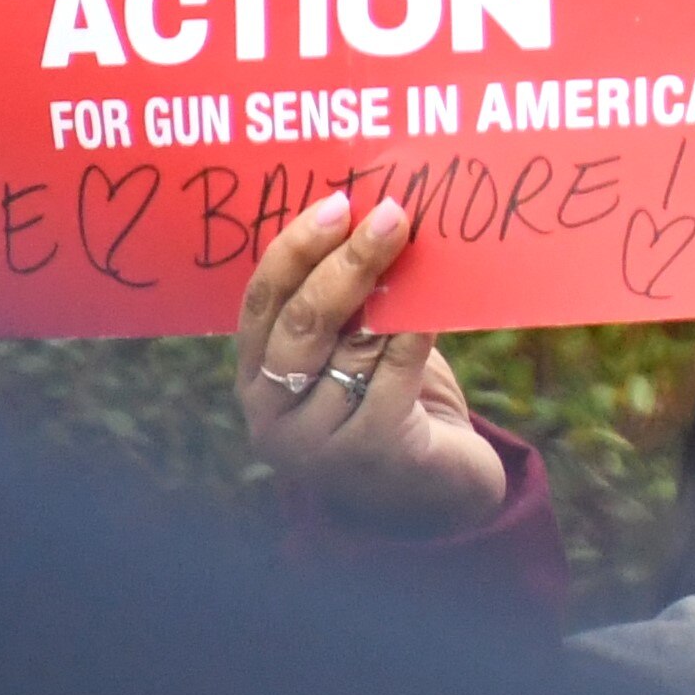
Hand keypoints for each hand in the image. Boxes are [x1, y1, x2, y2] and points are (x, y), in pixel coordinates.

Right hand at [233, 191, 507, 537]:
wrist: (437, 490)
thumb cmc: (395, 401)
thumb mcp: (357, 351)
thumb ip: (353, 304)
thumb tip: (378, 217)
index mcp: (256, 377)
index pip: (261, 303)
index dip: (294, 250)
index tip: (336, 204)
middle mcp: (272, 413)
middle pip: (302, 321)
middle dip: (347, 261)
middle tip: (391, 215)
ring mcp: (315, 441)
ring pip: (350, 347)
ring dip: (389, 295)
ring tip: (419, 251)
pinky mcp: (369, 454)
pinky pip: (391, 376)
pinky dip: (412, 335)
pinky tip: (431, 307)